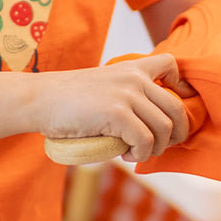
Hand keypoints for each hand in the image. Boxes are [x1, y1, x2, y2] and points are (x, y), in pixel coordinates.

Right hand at [38, 53, 191, 162]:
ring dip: (156, 149)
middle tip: (160, 146)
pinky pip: (146, 141)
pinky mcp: (116, 113)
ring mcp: (126, 94)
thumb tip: (150, 123)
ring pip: (165, 128)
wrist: (39, 99)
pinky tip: (127, 155)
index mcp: (131, 68)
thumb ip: (125, 94)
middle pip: (177, 108)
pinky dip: (140, 155)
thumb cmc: (66, 99)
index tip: (172, 110)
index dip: (181, 87)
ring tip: (136, 153)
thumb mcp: (102, 85)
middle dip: (177, 134)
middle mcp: (133, 78)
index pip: (171, 65)